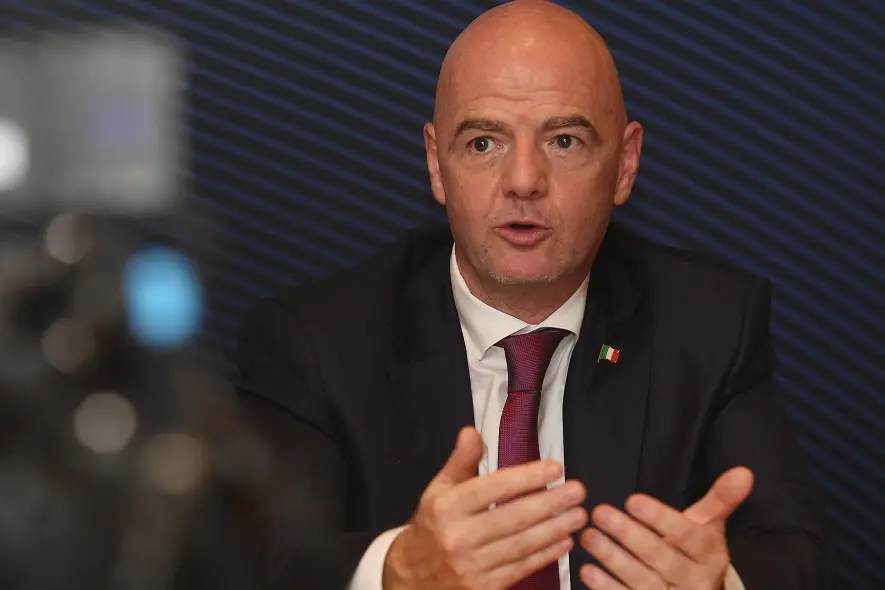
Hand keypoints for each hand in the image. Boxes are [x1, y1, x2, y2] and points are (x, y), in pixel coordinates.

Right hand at [383, 426, 587, 589]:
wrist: (411, 576)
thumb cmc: (433, 525)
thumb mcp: (439, 489)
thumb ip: (461, 461)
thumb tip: (472, 432)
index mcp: (447, 507)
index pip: (493, 489)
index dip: (526, 477)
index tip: (555, 469)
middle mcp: (458, 537)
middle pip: (513, 517)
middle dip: (550, 503)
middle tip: (578, 491)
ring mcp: (471, 567)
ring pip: (522, 545)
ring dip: (555, 529)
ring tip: (579, 515)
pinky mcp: (483, 589)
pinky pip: (521, 568)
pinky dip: (546, 555)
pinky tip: (564, 540)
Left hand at [578, 467, 753, 588]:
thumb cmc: (694, 553)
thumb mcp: (708, 527)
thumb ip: (721, 499)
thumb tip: (744, 472)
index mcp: (710, 556)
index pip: (686, 535)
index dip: (659, 518)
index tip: (632, 500)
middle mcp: (696, 582)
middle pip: (660, 557)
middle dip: (628, 534)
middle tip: (600, 513)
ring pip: (641, 580)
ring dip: (612, 557)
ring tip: (588, 536)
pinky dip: (607, 587)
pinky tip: (588, 570)